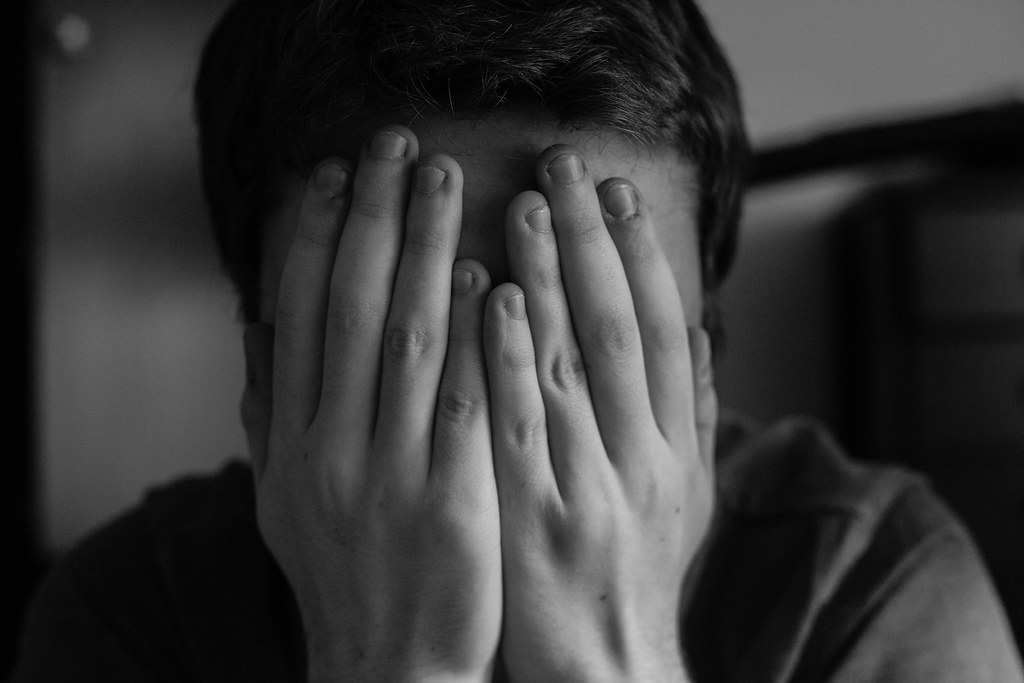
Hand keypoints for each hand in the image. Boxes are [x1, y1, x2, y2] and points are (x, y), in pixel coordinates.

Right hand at [243, 126, 500, 681]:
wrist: (391, 669)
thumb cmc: (346, 574)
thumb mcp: (285, 499)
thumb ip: (268, 414)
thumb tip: (257, 328)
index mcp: (289, 442)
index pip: (296, 315)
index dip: (312, 235)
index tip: (334, 172)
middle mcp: (328, 448)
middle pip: (348, 307)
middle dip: (372, 218)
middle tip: (397, 145)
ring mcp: (388, 475)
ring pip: (403, 338)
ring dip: (423, 250)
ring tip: (445, 180)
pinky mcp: (452, 502)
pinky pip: (460, 400)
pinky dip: (470, 335)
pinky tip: (489, 277)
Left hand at [484, 145, 716, 681]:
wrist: (604, 673)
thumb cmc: (635, 574)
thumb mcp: (685, 499)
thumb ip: (695, 417)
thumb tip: (705, 332)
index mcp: (680, 451)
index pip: (669, 333)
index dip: (644, 257)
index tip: (615, 191)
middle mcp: (645, 461)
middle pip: (625, 330)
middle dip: (595, 242)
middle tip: (566, 165)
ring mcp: (591, 489)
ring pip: (575, 365)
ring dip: (551, 279)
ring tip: (525, 204)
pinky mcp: (535, 519)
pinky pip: (522, 424)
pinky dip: (511, 356)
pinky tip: (493, 298)